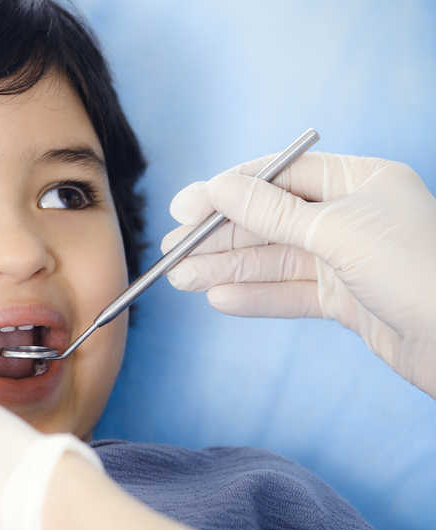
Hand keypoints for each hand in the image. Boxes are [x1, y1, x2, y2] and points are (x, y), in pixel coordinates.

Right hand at [161, 152, 435, 397]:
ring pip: (274, 260)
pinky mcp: (346, 299)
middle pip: (270, 220)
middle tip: (172, 252)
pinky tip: (219, 298)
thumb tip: (219, 187)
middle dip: (220, 237)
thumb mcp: (335, 231)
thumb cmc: (418, 271)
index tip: (185, 207)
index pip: (280, 175)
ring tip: (180, 279)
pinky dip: (254, 296)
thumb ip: (271, 212)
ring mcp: (348, 259)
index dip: (229, 190)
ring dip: (226, 269)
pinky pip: (289, 293)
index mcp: (361, 181)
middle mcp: (353, 215)